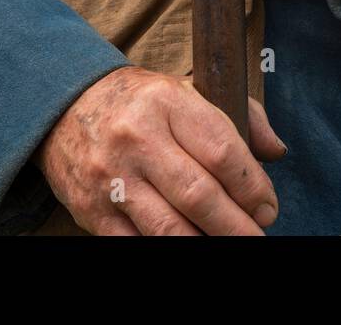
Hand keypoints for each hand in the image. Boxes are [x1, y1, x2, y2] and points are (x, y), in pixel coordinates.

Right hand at [36, 66, 285, 235]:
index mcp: (167, 102)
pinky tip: (189, 244)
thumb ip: (240, 117)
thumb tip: (275, 152)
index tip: (266, 207)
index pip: (223, 152)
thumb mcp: (188, 90)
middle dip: (237, 227)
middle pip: (200, 196)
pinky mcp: (90, 209)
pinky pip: (137, 244)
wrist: (65, 105)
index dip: (253, 188)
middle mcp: (137, 138)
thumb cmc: (141, 103)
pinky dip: (168, 249)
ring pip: (170, 229)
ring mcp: (110, 176)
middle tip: (255, 236)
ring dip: (206, 243)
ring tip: (227, 245)